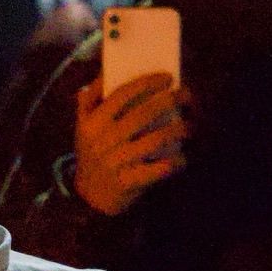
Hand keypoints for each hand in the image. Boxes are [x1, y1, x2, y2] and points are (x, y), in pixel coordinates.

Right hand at [73, 72, 186, 215]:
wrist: (89, 198)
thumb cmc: (91, 154)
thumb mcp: (81, 127)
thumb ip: (89, 100)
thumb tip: (104, 72)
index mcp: (92, 123)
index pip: (122, 95)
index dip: (147, 83)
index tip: (167, 77)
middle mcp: (104, 141)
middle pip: (144, 113)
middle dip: (171, 100)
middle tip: (187, 94)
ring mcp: (117, 162)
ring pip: (156, 139)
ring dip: (179, 129)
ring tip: (190, 124)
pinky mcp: (130, 182)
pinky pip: (160, 169)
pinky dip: (176, 161)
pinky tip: (184, 156)